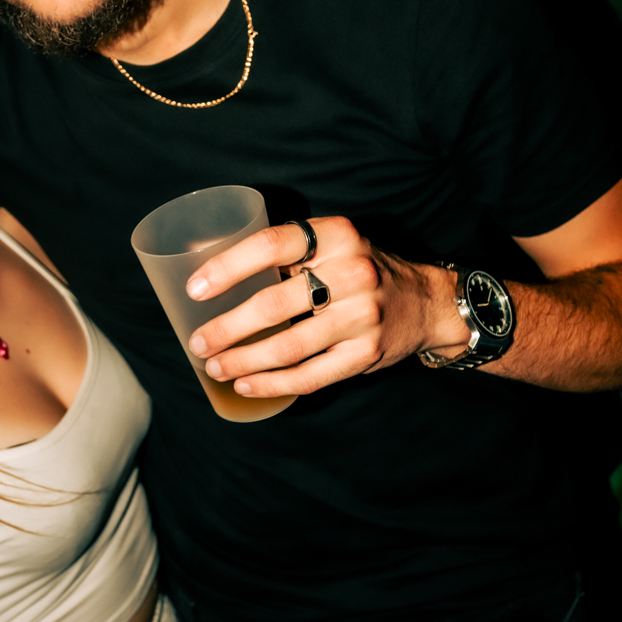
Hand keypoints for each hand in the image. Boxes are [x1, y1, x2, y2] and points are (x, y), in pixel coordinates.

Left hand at [184, 215, 460, 397]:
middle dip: (227, 329)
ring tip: (215, 367)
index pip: (273, 244)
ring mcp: (363, 316)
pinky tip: (246, 386)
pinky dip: (272, 384)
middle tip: (198, 342)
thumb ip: (291, 251)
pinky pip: (310, 375)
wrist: (426, 302)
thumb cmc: (361, 270)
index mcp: (337, 235)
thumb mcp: (335, 244)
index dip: (228, 267)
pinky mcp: (366, 353)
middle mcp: (353, 273)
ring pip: (288, 346)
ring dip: (243, 362)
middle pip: (274, 304)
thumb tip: (215, 271)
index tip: (195, 289)